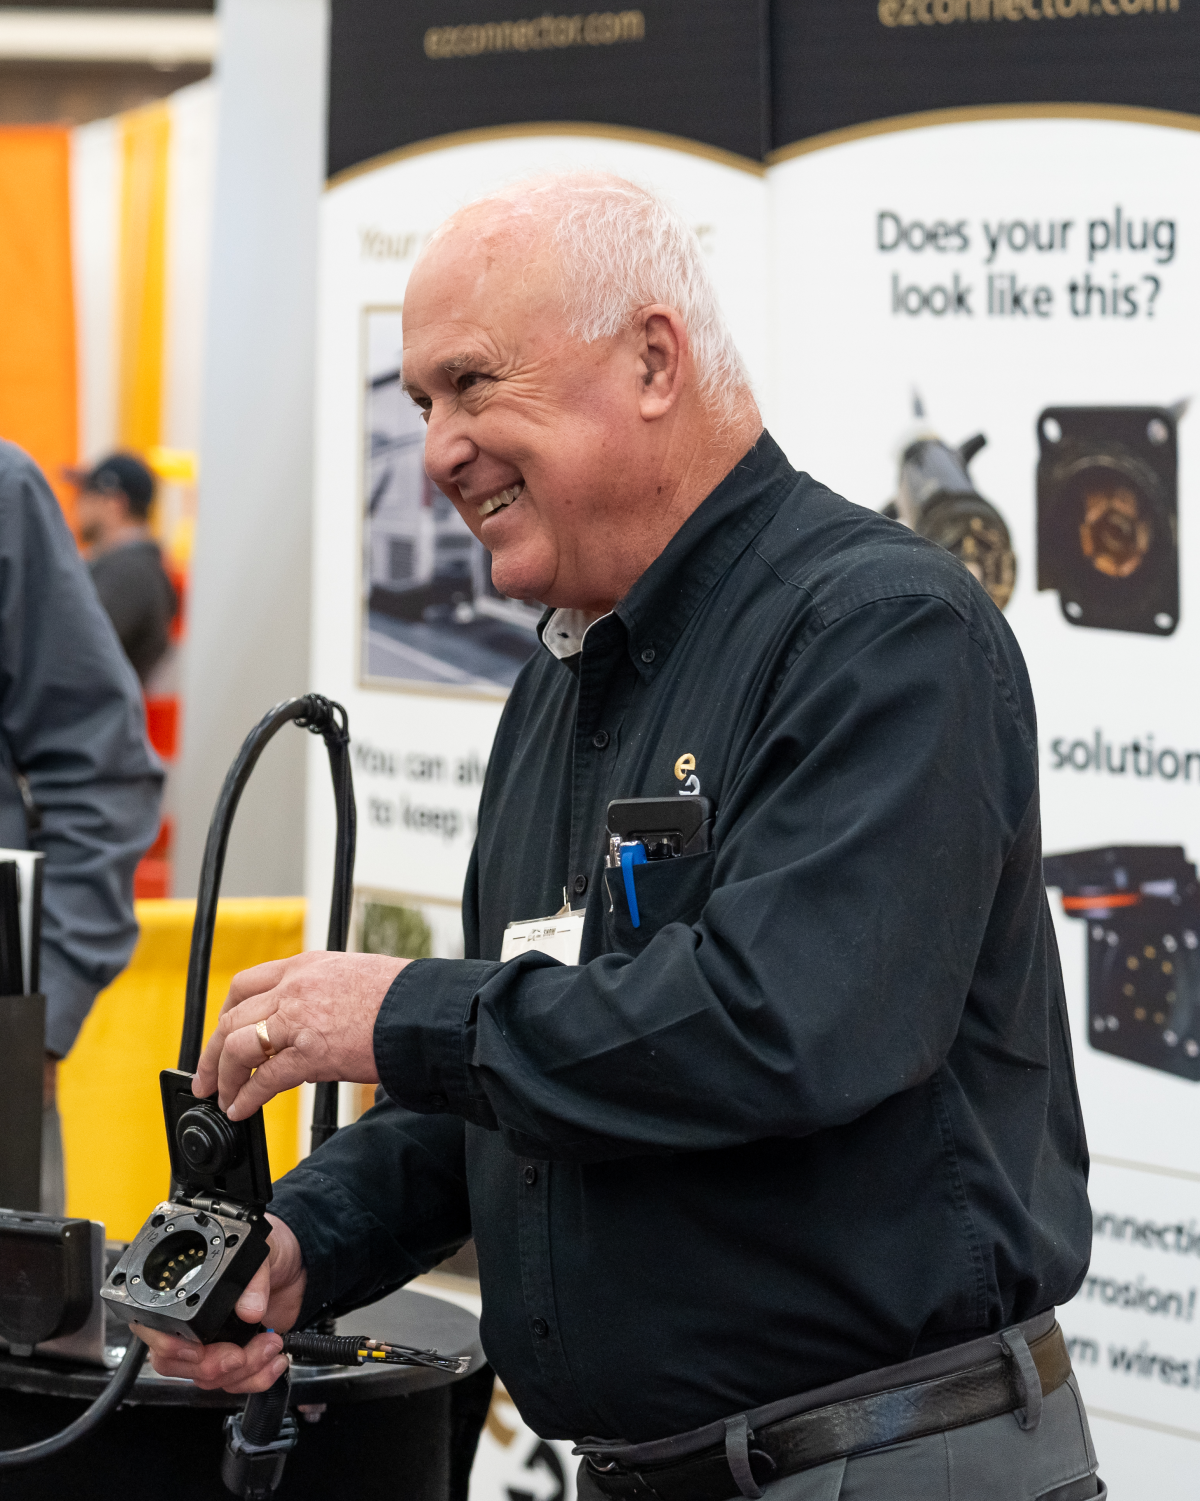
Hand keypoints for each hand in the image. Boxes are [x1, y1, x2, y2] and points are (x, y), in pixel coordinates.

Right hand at [132, 1214, 306, 1392]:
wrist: (296, 1265)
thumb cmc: (270, 1250)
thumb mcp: (263, 1253)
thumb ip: (254, 1278)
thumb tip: (250, 1308)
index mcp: (180, 1291)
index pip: (155, 1329)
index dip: (171, 1347)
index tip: (199, 1351)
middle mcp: (187, 1322)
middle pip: (175, 1364)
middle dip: (211, 1365)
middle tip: (240, 1354)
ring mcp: (209, 1342)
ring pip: (205, 1378)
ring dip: (241, 1371)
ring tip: (270, 1346)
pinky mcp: (232, 1357)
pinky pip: (231, 1383)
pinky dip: (255, 1379)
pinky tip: (272, 1362)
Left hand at [194, 950, 408, 1119]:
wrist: (424, 1010)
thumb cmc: (400, 996)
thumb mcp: (351, 977)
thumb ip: (320, 995)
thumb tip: (306, 1029)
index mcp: (305, 966)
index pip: (246, 984)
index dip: (225, 1013)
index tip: (222, 1033)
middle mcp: (295, 988)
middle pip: (232, 1018)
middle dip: (213, 1052)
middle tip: (206, 1076)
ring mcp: (299, 1018)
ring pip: (238, 1045)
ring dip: (223, 1075)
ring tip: (222, 1097)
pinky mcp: (310, 1052)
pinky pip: (264, 1078)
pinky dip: (247, 1096)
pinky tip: (242, 1109)